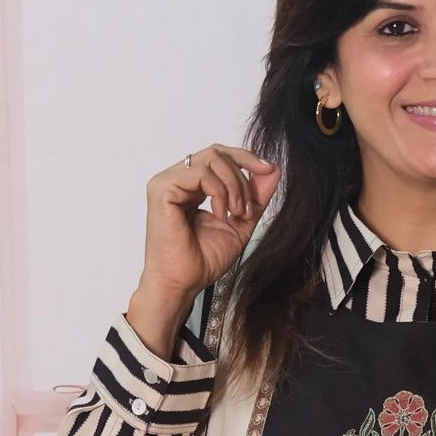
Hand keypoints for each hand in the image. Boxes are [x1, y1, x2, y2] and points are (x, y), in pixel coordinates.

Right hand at [127, 145, 279, 355]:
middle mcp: (177, 180)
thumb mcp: (240, 223)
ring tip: (236, 213)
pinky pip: (200, 173)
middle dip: (242, 173)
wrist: (183, 284)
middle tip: (248, 206)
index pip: (219, 156)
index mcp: (191, 186)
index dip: (245, 158)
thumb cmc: (202, 261)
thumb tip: (273, 170)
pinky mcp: (162, 189)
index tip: (267, 170)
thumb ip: (255, 197)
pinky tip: (220, 214)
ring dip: (234, 185)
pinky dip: (219, 192)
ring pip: (211, 158)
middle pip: (216, 151)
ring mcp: (167, 182)